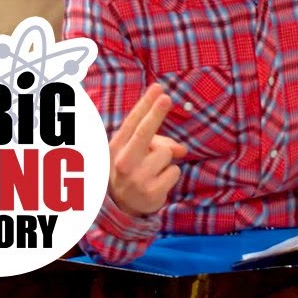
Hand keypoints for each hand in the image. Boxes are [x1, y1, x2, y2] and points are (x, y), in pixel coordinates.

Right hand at [108, 84, 186, 216]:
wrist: (122, 209)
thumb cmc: (132, 171)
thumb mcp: (137, 155)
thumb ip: (158, 143)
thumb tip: (181, 150)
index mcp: (116, 148)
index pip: (133, 122)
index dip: (146, 104)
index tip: (158, 88)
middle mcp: (122, 162)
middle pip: (144, 133)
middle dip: (156, 113)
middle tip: (166, 98)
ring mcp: (135, 179)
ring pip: (166, 153)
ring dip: (166, 160)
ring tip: (153, 171)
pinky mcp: (150, 192)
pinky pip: (174, 171)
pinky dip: (171, 175)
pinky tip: (158, 183)